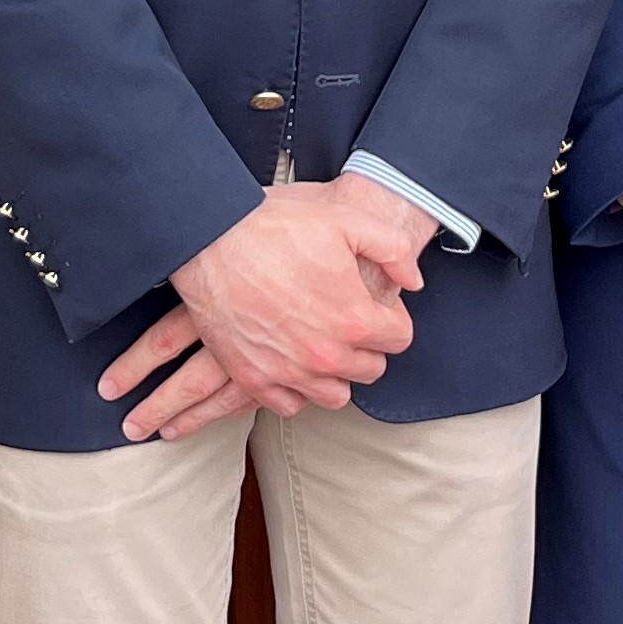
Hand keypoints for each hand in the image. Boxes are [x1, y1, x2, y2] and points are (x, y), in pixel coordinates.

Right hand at [95, 180, 429, 441]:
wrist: (210, 236)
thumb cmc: (276, 225)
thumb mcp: (346, 220)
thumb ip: (393, 250)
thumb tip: (413, 283)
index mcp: (354, 318)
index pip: (400, 339)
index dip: (391, 317)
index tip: (375, 304)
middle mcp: (325, 356)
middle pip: (371, 370)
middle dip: (366, 345)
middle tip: (346, 317)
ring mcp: (288, 372)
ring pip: (335, 395)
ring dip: (335, 372)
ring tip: (321, 341)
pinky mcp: (253, 378)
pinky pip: (291, 404)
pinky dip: (296, 388)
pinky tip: (291, 358)